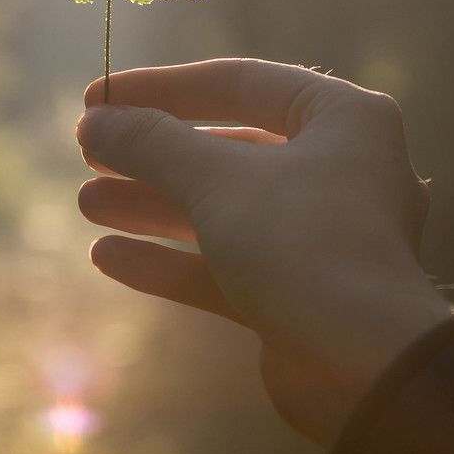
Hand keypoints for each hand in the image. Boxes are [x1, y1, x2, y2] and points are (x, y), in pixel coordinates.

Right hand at [77, 59, 453, 443]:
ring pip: (225, 208)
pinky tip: (109, 257)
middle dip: (154, 153)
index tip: (97, 97)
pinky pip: (229, 264)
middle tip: (90, 150)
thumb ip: (152, 143)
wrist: (365, 371)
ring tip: (88, 202)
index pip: (240, 83)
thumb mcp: (218, 181)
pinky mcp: (303, 295)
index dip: (161, 88)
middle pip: (230, 147)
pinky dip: (172, 259)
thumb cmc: (302, 247)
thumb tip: (95, 121)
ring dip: (155, 205)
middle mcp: (342, 170)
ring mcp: (324, 237)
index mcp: (343, 119)